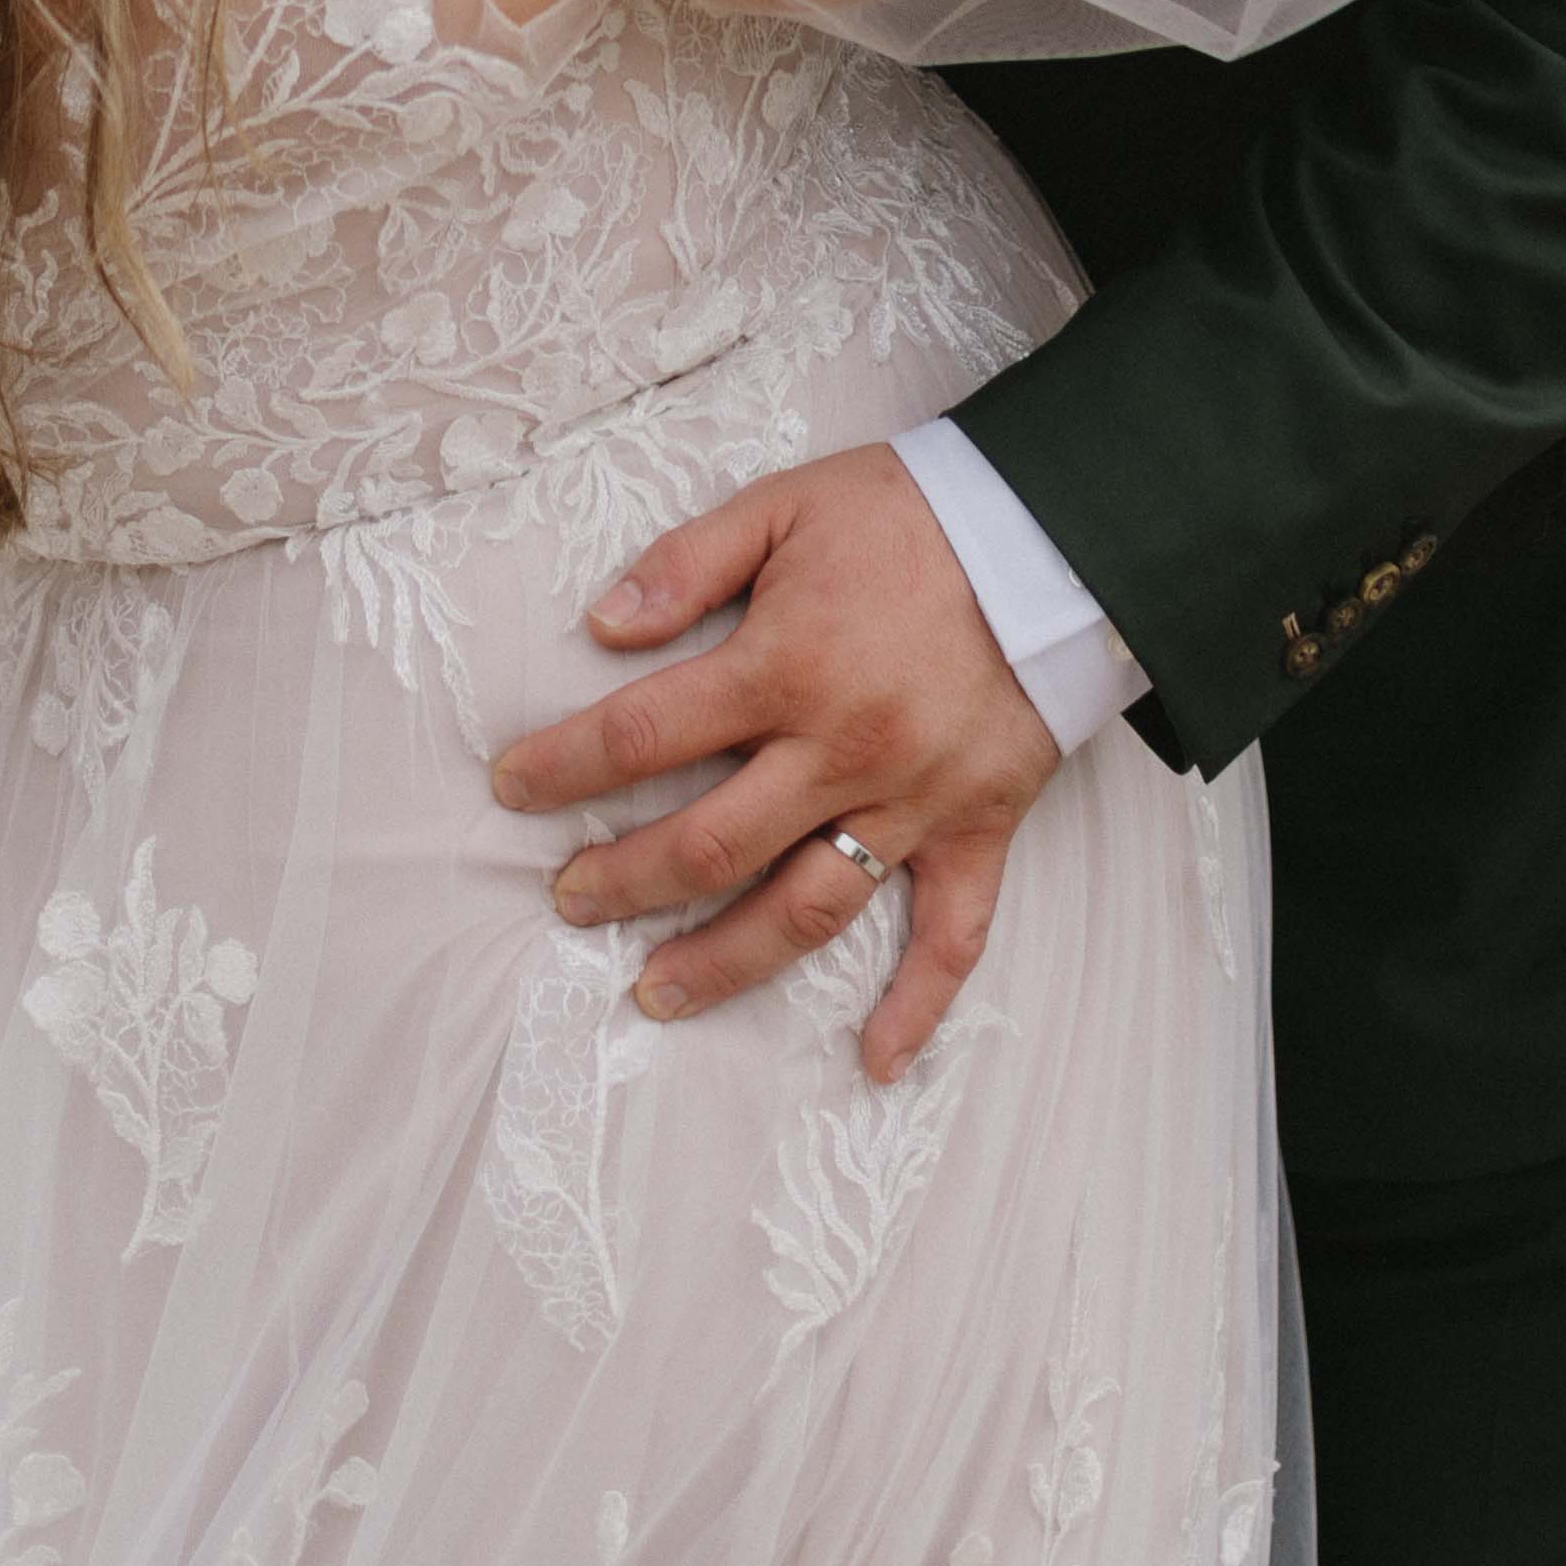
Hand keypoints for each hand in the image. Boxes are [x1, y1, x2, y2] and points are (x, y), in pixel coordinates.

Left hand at [486, 443, 1059, 1085]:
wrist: (1053, 533)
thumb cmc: (909, 515)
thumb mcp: (786, 506)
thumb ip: (690, 561)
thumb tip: (601, 623)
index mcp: (786, 667)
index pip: (642, 734)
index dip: (564, 766)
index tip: (512, 787)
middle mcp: (841, 751)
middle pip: (709, 844)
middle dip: (623, 880)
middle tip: (568, 898)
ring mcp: (911, 802)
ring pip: (806, 910)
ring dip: (724, 962)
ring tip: (655, 994)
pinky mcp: (977, 827)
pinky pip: (952, 934)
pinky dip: (917, 1005)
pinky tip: (874, 1059)